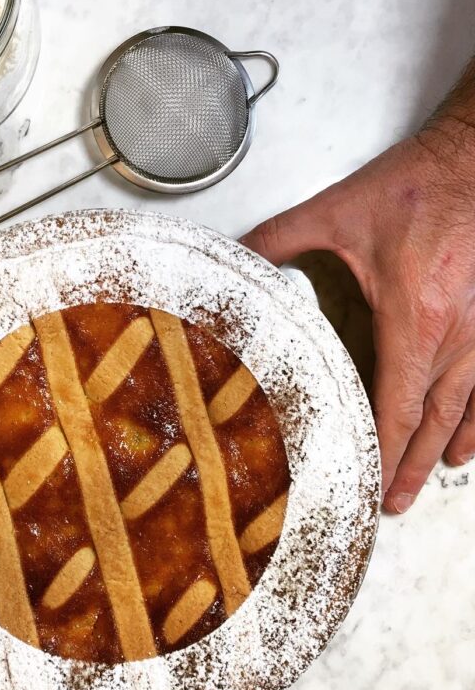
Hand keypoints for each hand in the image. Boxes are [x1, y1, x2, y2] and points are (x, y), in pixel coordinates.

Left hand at [241, 117, 474, 513]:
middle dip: (409, 467)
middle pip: (431, 421)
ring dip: (443, 450)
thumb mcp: (337, 212)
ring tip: (427, 483)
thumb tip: (237, 256)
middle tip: (393, 504)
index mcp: (415, 319)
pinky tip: (471, 441)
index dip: (382, 449)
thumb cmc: (418, 185)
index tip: (367, 480)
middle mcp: (457, 336)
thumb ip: (279, 237)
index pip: (396, 405)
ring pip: (466, 409)